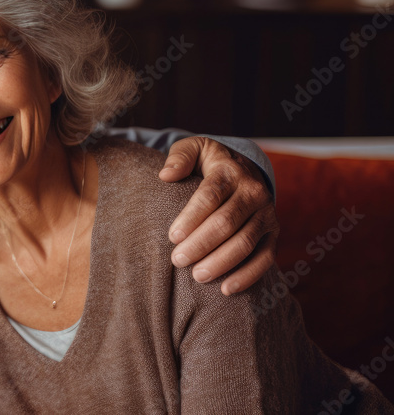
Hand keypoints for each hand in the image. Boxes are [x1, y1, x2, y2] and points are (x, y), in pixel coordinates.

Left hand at [159, 136, 278, 294]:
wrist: (245, 169)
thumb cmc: (209, 163)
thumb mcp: (194, 149)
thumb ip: (179, 158)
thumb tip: (166, 175)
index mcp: (230, 172)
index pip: (210, 196)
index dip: (191, 218)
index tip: (172, 236)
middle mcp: (253, 192)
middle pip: (227, 222)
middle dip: (201, 244)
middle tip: (177, 259)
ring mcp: (267, 215)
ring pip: (245, 243)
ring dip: (221, 263)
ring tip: (196, 275)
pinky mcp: (273, 234)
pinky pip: (265, 259)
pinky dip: (247, 276)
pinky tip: (226, 289)